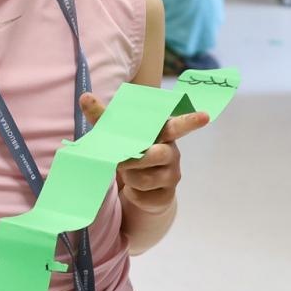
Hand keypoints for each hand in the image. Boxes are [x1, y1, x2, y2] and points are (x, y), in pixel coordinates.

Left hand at [79, 92, 209, 214]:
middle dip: (136, 158)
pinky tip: (134, 188)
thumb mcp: (117, 135)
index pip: (179, 126)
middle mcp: (172, 153)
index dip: (191, 121)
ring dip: (128, 176)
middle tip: (122, 160)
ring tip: (126, 172)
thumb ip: (103, 117)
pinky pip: (143, 194)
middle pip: (158, 154)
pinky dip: (132, 192)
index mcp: (162, 134)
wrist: (139, 187)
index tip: (205, 116)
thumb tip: (85, 96)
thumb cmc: (130, 151)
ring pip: (145, 177)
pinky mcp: (166, 195)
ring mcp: (172, 175)